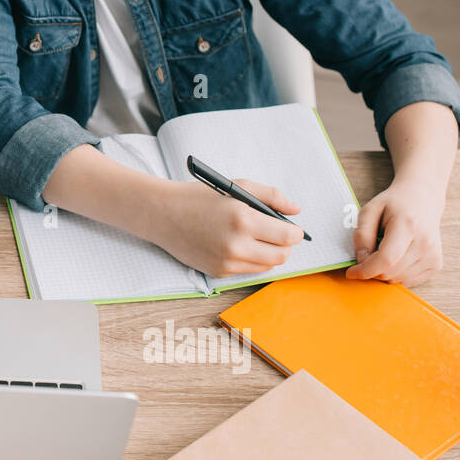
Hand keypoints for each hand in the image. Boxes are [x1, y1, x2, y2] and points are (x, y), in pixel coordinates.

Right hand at [149, 178, 305, 276]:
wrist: (163, 214)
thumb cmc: (199, 197)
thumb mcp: (237, 187)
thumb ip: (271, 196)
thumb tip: (296, 210)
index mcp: (244, 220)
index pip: (289, 237)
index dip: (295, 232)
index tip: (292, 227)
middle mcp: (237, 245)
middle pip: (282, 256)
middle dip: (285, 245)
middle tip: (277, 233)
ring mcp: (227, 262)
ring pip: (267, 266)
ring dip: (268, 253)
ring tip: (255, 237)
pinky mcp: (218, 272)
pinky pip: (247, 270)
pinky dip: (249, 259)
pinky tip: (235, 244)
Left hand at [344, 177, 444, 286]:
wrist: (423, 200)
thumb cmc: (394, 204)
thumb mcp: (370, 211)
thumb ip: (362, 235)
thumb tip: (361, 261)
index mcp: (408, 226)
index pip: (386, 259)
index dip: (365, 270)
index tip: (351, 272)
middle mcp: (424, 243)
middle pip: (389, 273)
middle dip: (371, 269)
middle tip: (367, 254)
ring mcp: (433, 256)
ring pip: (397, 280)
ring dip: (383, 272)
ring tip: (383, 250)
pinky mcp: (436, 265)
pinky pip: (407, 282)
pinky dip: (395, 274)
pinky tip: (395, 257)